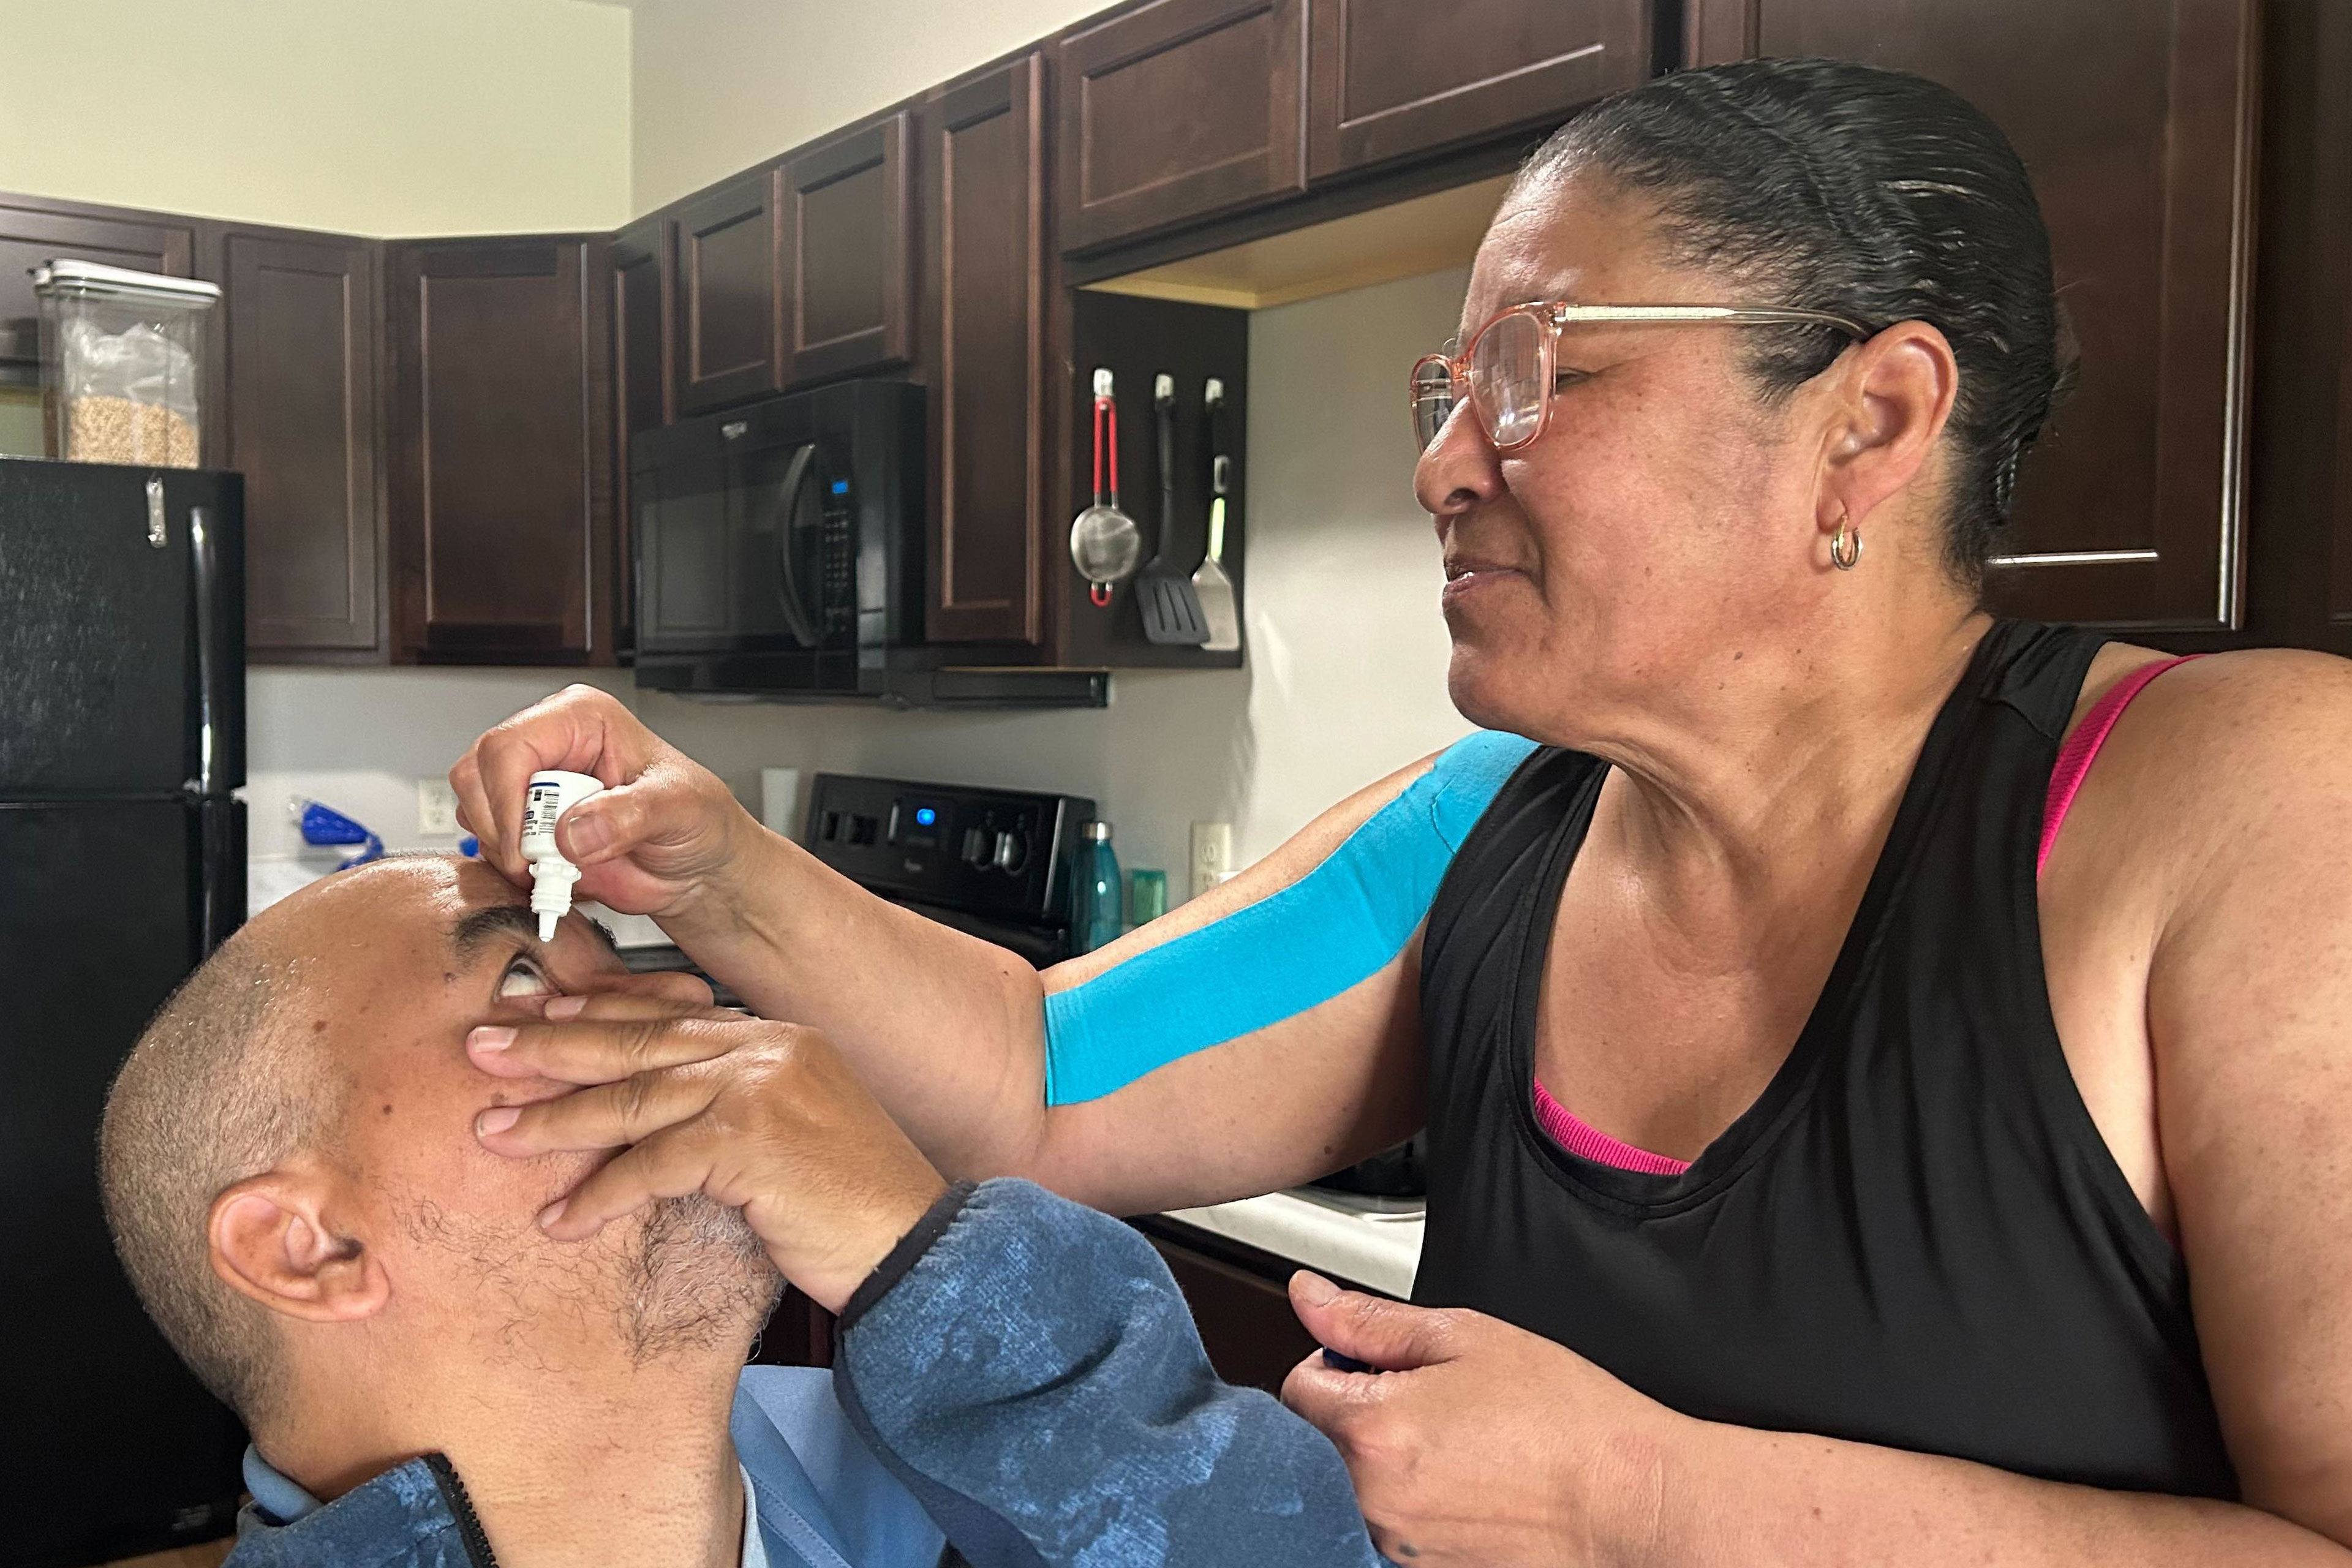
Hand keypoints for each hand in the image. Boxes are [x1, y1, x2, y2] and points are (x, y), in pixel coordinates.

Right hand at [449, 684, 760, 918]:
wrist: (697, 867)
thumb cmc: (698, 820)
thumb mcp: (680, 807)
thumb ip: (630, 815)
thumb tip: (572, 832)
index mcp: (581, 719)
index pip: (510, 745)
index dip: (506, 799)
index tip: (526, 847)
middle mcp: (550, 748)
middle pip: (476, 775)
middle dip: (501, 829)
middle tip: (541, 864)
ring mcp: (533, 790)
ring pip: (474, 812)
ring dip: (506, 853)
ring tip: (560, 869)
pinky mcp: (528, 829)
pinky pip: (488, 847)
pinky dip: (510, 872)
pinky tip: (553, 878)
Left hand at [469, 989, 948, 1312]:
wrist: (918, 1245)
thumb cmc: (856, 1205)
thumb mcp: (790, 1140)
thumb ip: (732, 1115)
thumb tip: (659, 1128)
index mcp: (778, 1041)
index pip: (670, 1018)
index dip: (598, 1014)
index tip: (540, 1015)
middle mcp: (769, 1050)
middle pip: (639, 1044)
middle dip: (552, 1047)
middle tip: (485, 1046)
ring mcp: (761, 1090)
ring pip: (635, 1099)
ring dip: (556, 1120)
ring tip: (496, 1131)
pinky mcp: (751, 1142)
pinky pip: (654, 1165)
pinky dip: (601, 1195)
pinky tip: (561, 1218)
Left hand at [1281, 1274, 1678, 1566]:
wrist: (1632, 1500)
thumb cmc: (1565, 1419)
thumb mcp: (1465, 1337)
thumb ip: (1371, 1320)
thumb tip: (1309, 1295)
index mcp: (1373, 1431)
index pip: (1300, 1385)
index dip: (1341, 1361)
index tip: (1386, 1361)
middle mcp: (1374, 1498)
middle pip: (1330, 1437)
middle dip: (1370, 1410)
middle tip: (1444, 1399)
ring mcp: (1400, 1544)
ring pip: (1365, 1481)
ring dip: (1398, 1457)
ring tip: (1472, 1442)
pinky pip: (1400, 1522)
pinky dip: (1425, 1499)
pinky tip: (1478, 1481)